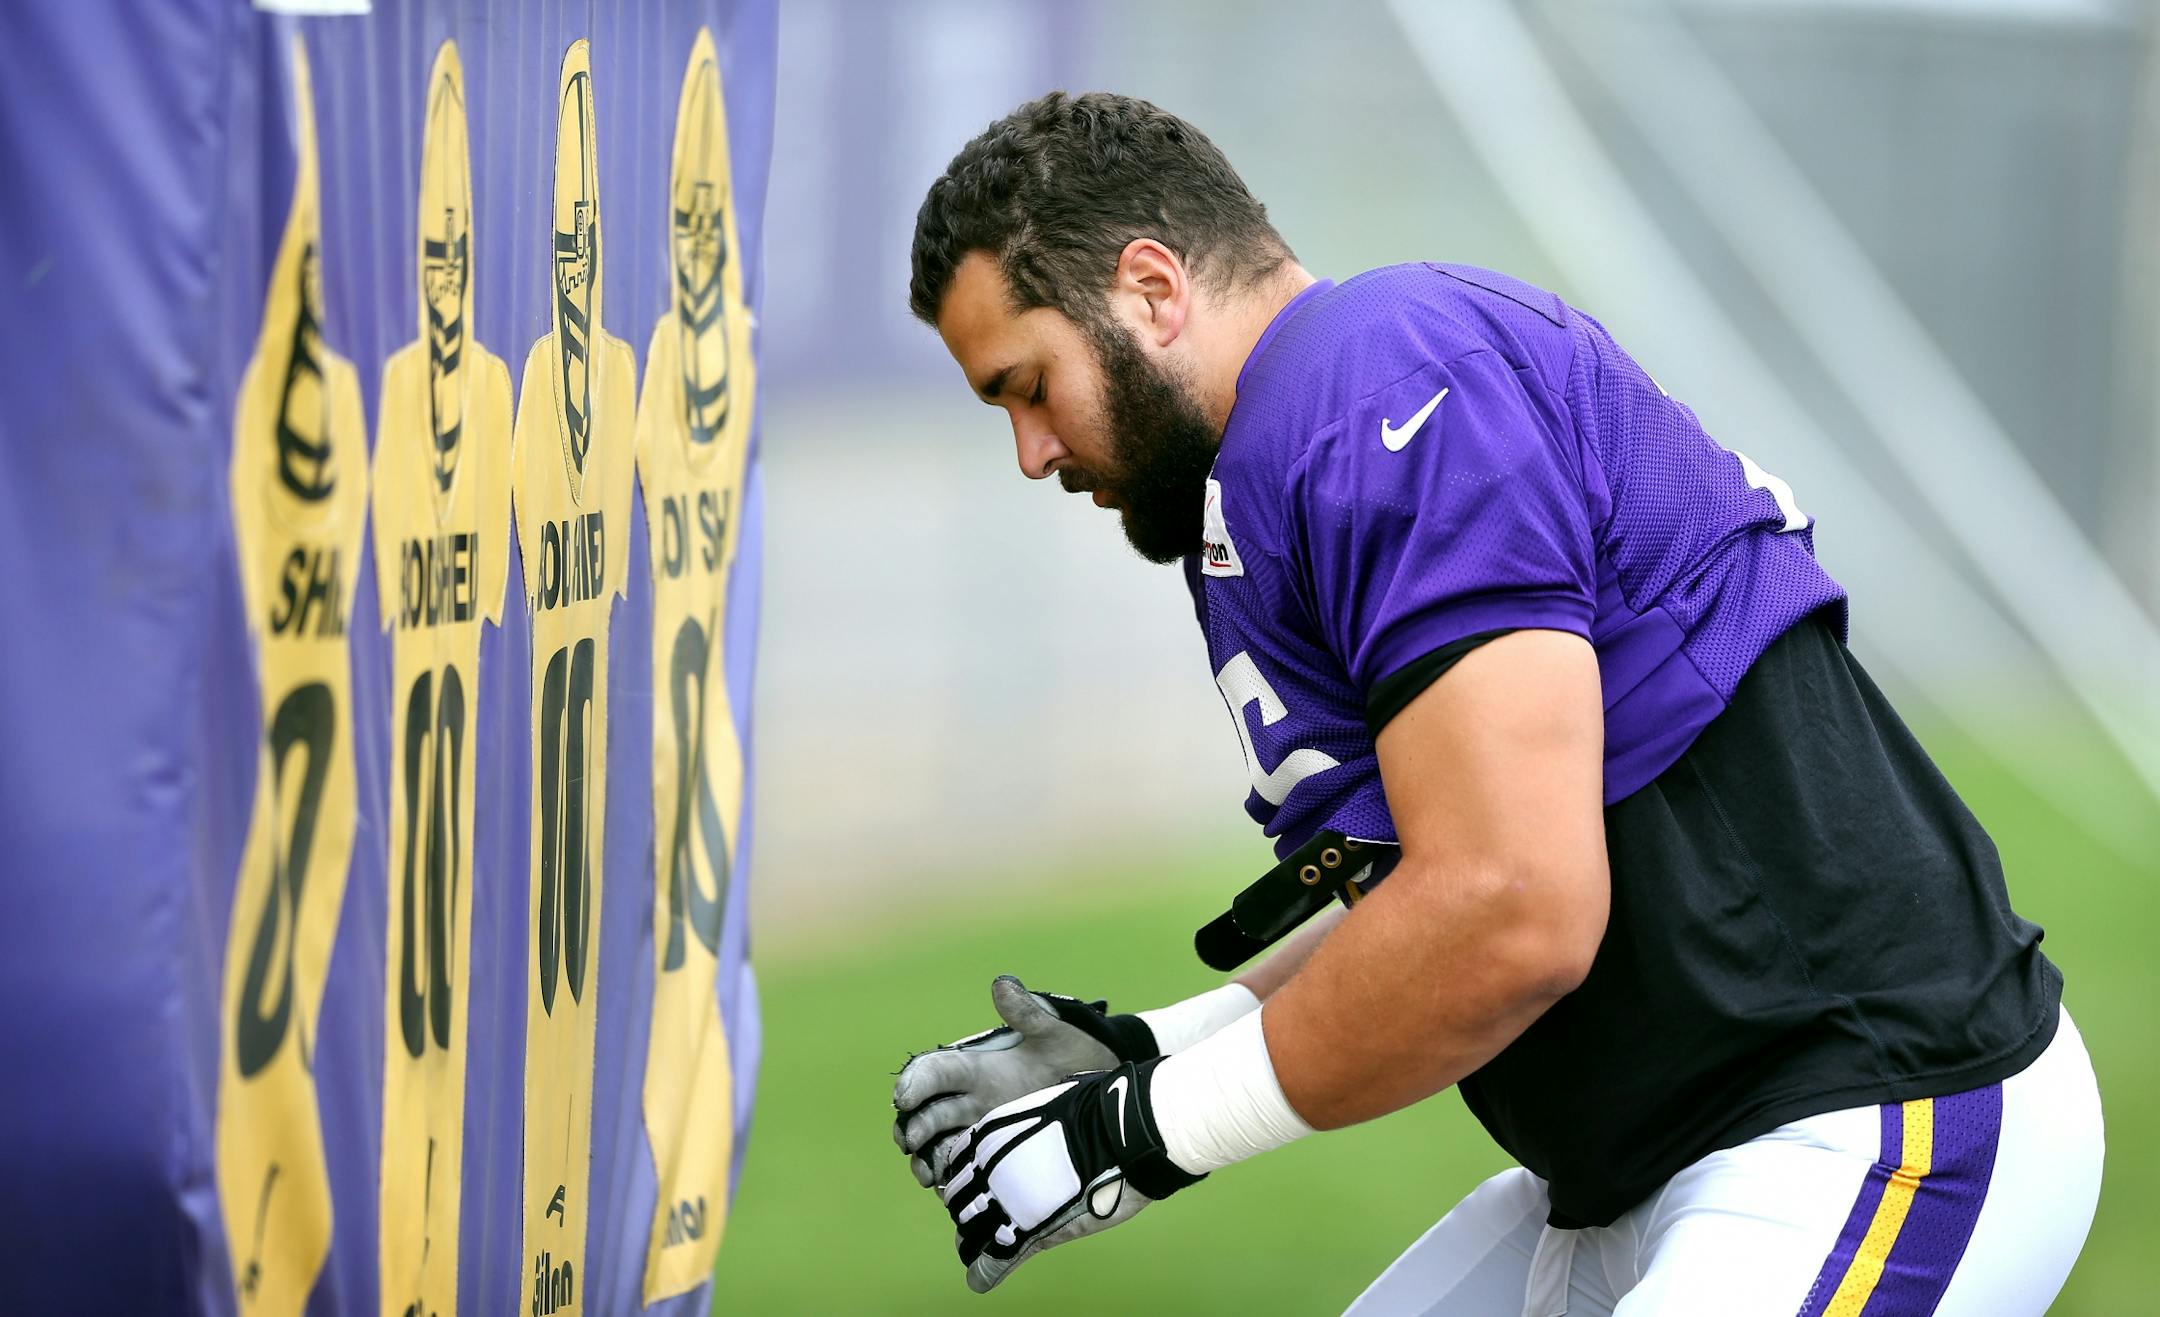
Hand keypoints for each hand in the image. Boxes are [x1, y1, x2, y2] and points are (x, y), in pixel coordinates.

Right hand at [894, 976, 1156, 1186]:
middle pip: (925, 1113)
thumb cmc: (1081, 1050)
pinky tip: (951, 1191)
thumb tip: (1001, 984)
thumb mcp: (1055, 1032)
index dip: (914, 1082)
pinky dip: (951, 1181)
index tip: (904, 1098)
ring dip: (925, 1160)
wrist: (1112, 1090)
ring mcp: (983, 1128)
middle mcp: (972, 1098)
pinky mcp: (999, 1153)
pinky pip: (964, 1170)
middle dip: (912, 1127)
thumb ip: (1026, 1013)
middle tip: (912, 1143)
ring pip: (937, 1146)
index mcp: (977, 1066)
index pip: (932, 1071)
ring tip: (929, 1176)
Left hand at [938, 1059, 1202, 1292]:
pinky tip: (979, 1280)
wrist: (1130, 1131)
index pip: (957, 1160)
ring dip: (973, 1240)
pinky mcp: (1031, 1232)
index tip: (969, 1180)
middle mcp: (989, 1168)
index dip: (961, 1173)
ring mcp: (1007, 1202)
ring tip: (978, 1249)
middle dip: (964, 1208)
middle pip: (959, 1197)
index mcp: (992, 1133)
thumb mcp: (1055, 1097)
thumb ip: (1036, 1101)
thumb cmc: (1100, 1107)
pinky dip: (984, 1273)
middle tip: (975, 1218)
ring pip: (972, 1230)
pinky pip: (995, 1260)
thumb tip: (1023, 1033)